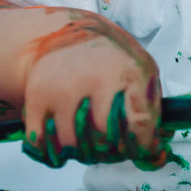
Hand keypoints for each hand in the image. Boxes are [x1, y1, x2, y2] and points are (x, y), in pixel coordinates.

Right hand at [19, 9, 170, 168]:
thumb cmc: (112, 59)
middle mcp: (94, 80)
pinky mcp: (36, 98)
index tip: (141, 148)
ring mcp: (62, 89)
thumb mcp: (144, 71)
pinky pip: (42, 144)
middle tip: (112, 147)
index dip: (141, 145)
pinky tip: (64, 145)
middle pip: (104, 141)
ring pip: (72, 146)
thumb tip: (155, 156)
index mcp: (128, 72)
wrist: (67, 34)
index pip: (138, 125)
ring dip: (83, 153)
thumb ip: (152, 112)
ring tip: (89, 141)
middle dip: (112, 153)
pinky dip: (53, 153)